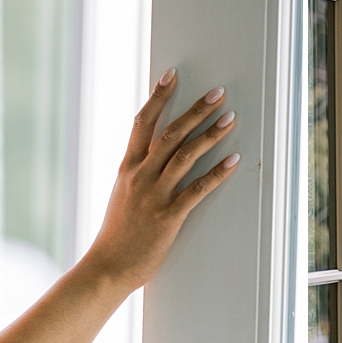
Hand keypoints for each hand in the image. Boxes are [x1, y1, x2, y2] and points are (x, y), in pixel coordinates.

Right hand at [82, 69, 239, 290]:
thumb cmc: (117, 234)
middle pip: (170, 133)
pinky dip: (217, 174)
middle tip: (217, 92)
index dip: (159, 97)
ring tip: (230, 117)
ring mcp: (154, 195)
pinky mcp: (168, 216)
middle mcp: (140, 176)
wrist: (107, 267)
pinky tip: (233, 161)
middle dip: (195, 110)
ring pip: (185, 156)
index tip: (172, 74)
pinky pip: (197, 190)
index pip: (142, 123)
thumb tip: (150, 155)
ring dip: (210, 134)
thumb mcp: (121, 195)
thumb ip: (136, 173)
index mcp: (127, 168)